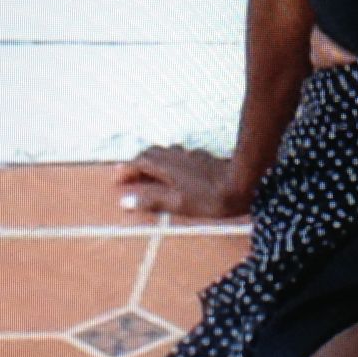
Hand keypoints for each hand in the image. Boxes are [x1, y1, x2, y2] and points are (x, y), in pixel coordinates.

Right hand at [114, 145, 251, 219]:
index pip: (138, 163)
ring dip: (152, 160)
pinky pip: (178, 155)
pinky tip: (176, 171)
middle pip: (149, 154)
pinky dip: (169, 161)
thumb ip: (152, 201)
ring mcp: (189, 155)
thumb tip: (126, 201)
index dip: (125, 171)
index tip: (117, 181)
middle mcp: (175, 156)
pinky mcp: (202, 157)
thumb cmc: (210, 198)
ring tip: (148, 172)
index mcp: (165, 167)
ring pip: (165, 152)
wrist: (241, 182)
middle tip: (129, 175)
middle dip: (136, 163)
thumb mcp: (178, 204)